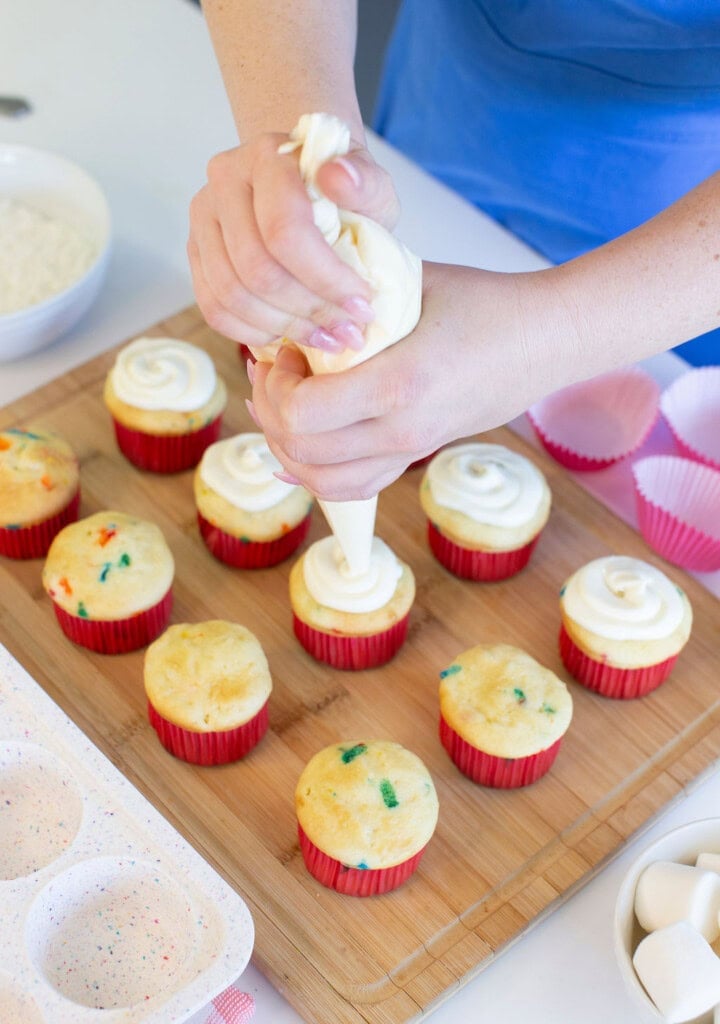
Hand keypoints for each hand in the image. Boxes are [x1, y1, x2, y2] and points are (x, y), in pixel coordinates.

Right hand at [187, 132, 398, 352]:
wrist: (310, 185)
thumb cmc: (343, 193)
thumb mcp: (372, 186)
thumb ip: (366, 184)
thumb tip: (338, 176)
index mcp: (269, 157)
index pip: (285, 230)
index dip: (325, 278)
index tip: (361, 305)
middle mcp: (225, 180)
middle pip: (256, 268)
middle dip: (307, 310)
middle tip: (346, 332)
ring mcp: (204, 216)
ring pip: (231, 294)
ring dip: (282, 327)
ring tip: (323, 337)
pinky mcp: (195, 249)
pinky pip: (213, 307)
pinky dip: (251, 332)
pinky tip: (286, 335)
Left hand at [249, 262, 564, 498]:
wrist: (545, 341)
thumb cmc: (485, 302)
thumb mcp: (411, 284)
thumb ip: (351, 297)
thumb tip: (293, 296)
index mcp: (400, 383)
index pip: (303, 413)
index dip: (276, 385)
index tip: (283, 351)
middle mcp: (403, 429)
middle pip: (301, 451)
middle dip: (269, 410)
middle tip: (271, 372)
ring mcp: (411, 450)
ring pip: (321, 481)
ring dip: (286, 448)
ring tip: (282, 405)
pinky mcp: (416, 456)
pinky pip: (352, 487)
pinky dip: (313, 474)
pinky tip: (295, 450)